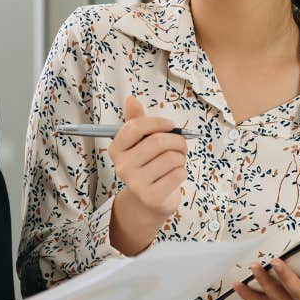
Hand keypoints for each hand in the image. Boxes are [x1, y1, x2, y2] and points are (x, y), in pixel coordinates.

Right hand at [109, 96, 187, 254]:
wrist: (150, 200)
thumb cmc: (148, 165)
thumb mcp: (140, 142)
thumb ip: (136, 121)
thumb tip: (130, 99)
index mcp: (117, 149)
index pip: (135, 127)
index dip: (158, 123)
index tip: (170, 126)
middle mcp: (122, 166)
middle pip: (158, 142)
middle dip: (177, 141)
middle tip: (180, 145)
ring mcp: (135, 183)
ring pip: (171, 158)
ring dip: (181, 157)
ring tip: (175, 162)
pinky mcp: (151, 196)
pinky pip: (178, 174)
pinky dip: (182, 172)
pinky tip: (174, 176)